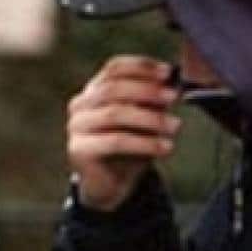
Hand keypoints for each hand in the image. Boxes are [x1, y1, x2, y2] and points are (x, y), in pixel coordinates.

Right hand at [66, 55, 180, 211]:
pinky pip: (114, 141)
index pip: (114, 68)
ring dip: (149, 118)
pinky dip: (144, 143)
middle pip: (112, 88)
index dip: (141, 67)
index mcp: (95, 90)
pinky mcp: (79, 149)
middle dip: (147, 90)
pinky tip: (165, 147)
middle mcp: (81, 104)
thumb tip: (173, 87)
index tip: (169, 72)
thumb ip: (154, 102)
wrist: (111, 183)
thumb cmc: (130, 146)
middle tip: (173, 97)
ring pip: (114, 114)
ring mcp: (77, 126)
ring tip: (174, 126)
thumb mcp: (145, 119)